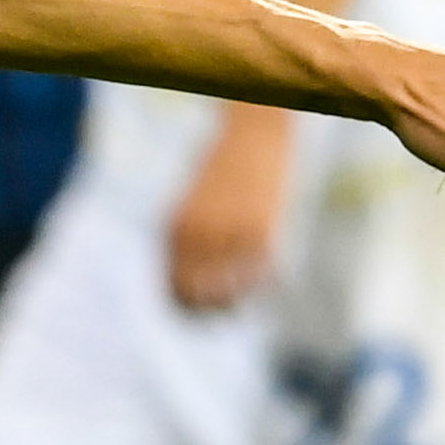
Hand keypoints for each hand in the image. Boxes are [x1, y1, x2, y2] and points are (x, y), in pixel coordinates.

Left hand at [165, 107, 293, 310]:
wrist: (252, 130)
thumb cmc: (222, 165)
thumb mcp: (194, 204)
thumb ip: (189, 239)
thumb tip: (192, 284)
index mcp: (175, 228)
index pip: (174, 288)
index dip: (187, 310)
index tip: (202, 314)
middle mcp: (197, 235)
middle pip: (198, 297)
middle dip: (211, 312)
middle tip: (227, 313)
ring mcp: (229, 234)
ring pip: (231, 291)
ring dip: (238, 300)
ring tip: (245, 298)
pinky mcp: (261, 230)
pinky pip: (260, 274)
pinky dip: (264, 283)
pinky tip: (269, 278)